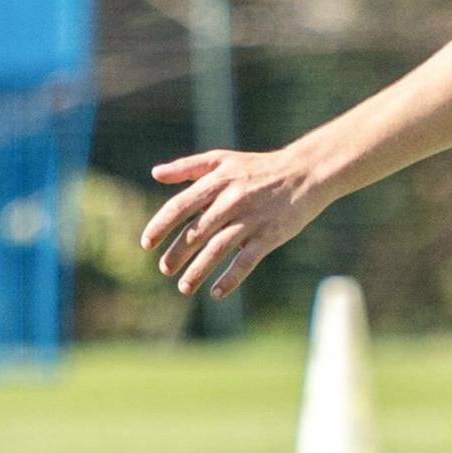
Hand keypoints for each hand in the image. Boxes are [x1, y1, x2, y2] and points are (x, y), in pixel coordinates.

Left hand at [140, 145, 329, 297]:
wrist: (305, 172)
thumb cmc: (258, 167)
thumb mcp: (222, 160)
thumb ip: (187, 167)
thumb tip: (155, 173)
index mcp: (217, 181)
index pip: (181, 205)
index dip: (161, 225)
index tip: (146, 244)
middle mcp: (232, 200)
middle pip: (196, 231)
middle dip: (177, 253)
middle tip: (165, 269)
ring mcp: (252, 219)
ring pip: (218, 249)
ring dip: (198, 271)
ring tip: (183, 287)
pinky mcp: (270, 236)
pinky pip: (246, 262)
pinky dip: (230, 279)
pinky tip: (215, 293)